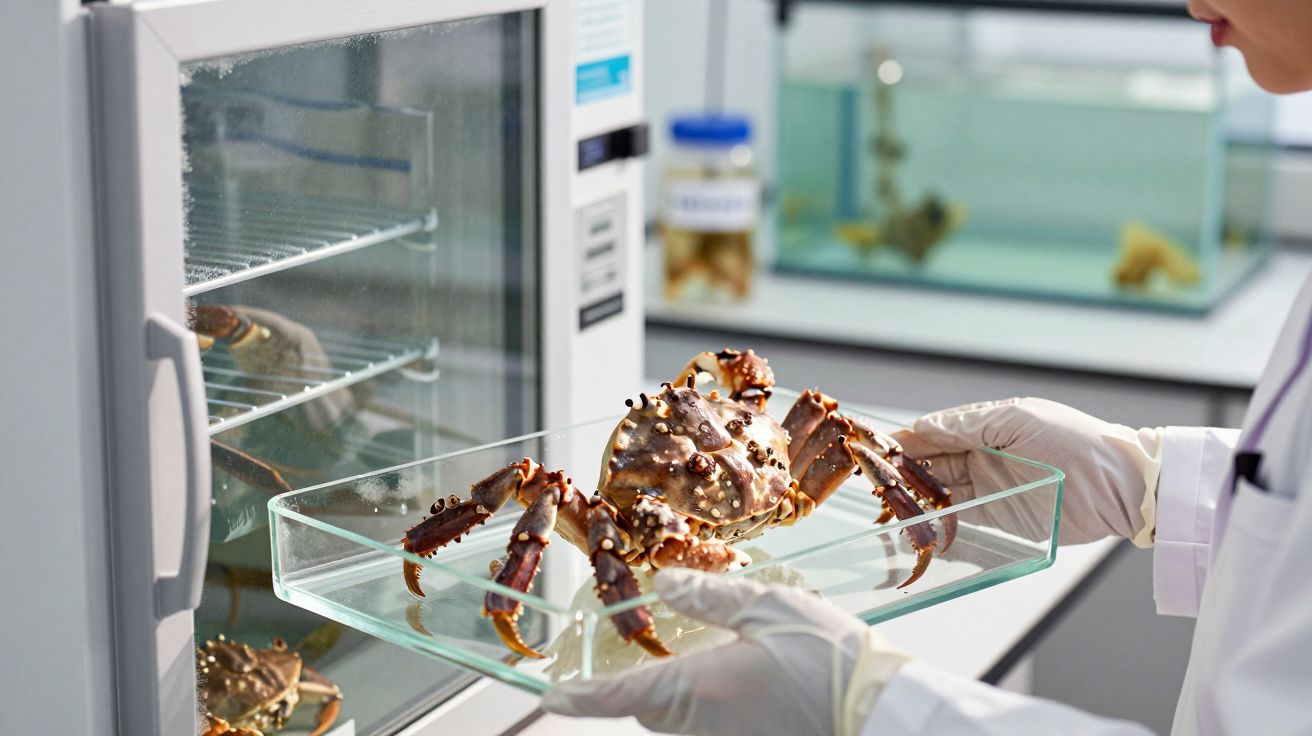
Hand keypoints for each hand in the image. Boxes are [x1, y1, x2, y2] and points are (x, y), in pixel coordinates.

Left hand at [542, 569, 908, 735]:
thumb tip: (665, 582)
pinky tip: (735, 682)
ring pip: (679, 722)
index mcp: (701, 686)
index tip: (550, 697)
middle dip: (636, 685)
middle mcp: (707, 725)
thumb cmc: (831, 658)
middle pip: (649, 709)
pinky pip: (711, 730)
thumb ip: (711, 596)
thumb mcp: (769, 607)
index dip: (580, 697)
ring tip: (697, 659)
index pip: (621, 694)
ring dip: (674, 696)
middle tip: (635, 653)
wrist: (883, 714)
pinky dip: (705, 709)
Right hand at [894, 398, 1163, 545]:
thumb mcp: (1016, 419)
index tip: (874, 447)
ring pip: (940, 490)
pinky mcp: (1001, 517)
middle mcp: (984, 455)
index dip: (905, 439)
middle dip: (902, 469)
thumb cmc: (1073, 440)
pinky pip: (960, 517)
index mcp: (987, 425)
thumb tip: (922, 426)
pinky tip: (916, 521)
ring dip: (915, 496)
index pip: (934, 431)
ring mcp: (991, 486)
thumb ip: (967, 424)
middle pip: (932, 462)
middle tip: (872, 479)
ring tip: (887, 502)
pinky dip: (937, 520)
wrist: (1120, 484)